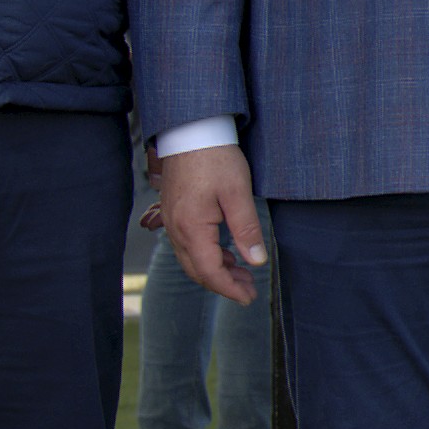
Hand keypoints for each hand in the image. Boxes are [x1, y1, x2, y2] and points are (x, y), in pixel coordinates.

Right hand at [160, 147, 270, 302]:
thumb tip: (256, 262)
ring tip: (243, 275)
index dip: (229, 289)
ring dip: (216, 271)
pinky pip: (188, 245)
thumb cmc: (215, 157)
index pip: (209, 271)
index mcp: (191, 227)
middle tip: (249, 291)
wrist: (191, 130)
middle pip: (197, 270)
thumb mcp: (238, 192)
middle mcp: (176, 228)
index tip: (249, 298)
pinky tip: (226, 254)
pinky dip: (207, 256)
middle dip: (223, 284)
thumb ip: (247, 229)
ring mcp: (172, 220)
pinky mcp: (175, 212)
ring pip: (191, 259)